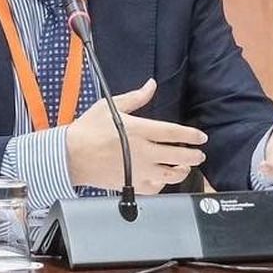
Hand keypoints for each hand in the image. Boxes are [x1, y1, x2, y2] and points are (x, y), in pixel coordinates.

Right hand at [65, 79, 208, 192]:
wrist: (70, 156)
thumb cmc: (88, 130)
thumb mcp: (110, 107)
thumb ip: (136, 97)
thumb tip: (151, 85)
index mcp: (139, 130)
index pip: (174, 133)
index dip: (191, 135)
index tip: (201, 137)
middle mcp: (143, 152)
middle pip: (178, 155)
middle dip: (194, 155)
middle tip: (199, 153)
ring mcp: (138, 171)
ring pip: (171, 175)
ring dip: (182, 170)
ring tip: (185, 166)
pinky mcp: (132, 184)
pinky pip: (155, 188)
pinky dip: (163, 184)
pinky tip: (164, 178)